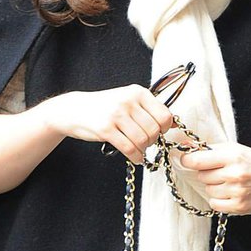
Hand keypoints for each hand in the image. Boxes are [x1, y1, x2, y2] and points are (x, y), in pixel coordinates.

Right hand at [47, 84, 177, 166]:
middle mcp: (128, 101)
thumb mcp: (128, 100)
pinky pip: (130, 149)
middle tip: (145, 143)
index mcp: (138, 92)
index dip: (165, 128)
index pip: (164, 115)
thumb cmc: (105, 107)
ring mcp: (116, 115)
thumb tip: (176, 123)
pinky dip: (136, 157)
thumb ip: (150, 109)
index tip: (158, 132)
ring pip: (143, 141)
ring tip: (139, 150)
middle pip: (154, 130)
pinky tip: (135, 157)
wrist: (75, 109)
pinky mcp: (106, 129)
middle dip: (153, 141)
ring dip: (143, 150)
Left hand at [177, 143, 250, 215]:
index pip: (197, 160)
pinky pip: (214, 204)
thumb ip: (212, 150)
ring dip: (214, 187)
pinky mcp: (239, 207)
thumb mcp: (237, 150)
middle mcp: (234, 174)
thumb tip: (186, 149)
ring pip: (208, 190)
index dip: (188, 160)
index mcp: (233, 156)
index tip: (186, 160)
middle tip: (221, 172)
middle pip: (202, 176)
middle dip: (208, 173)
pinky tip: (229, 194)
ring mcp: (236, 192)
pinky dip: (218, 200)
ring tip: (229, 183)